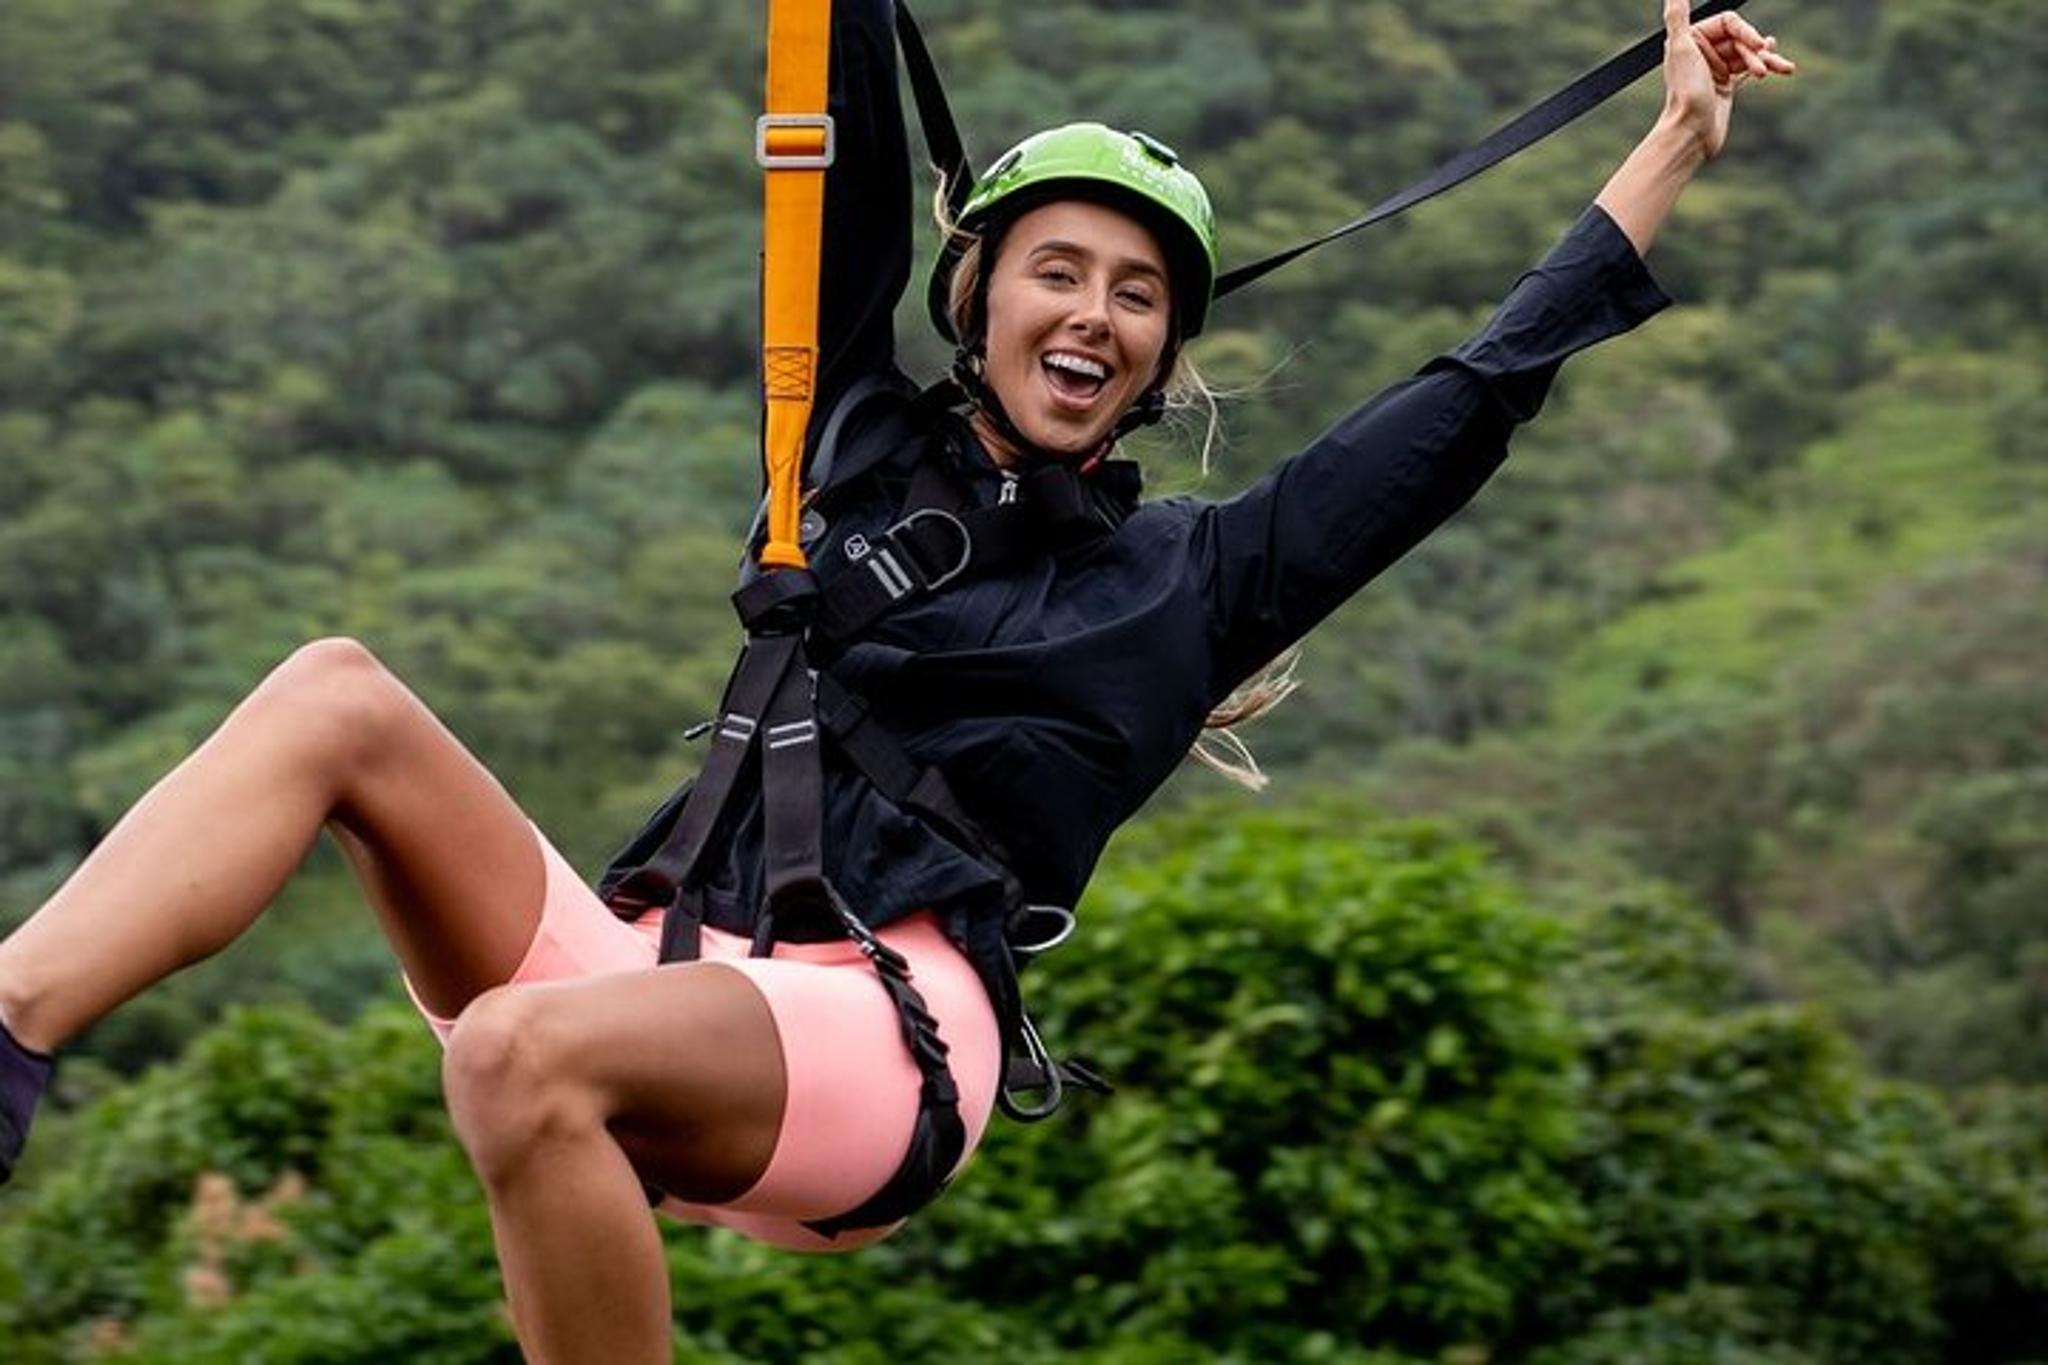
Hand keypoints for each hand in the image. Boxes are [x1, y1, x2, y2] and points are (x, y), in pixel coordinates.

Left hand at [1660, 0, 1796, 160]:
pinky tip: (1780, 66)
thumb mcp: (1681, 49)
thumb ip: (1678, 17)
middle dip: (1755, 52)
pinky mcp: (1725, 86)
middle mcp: (1702, 52)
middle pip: (1740, 39)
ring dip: (1766, 60)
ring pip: (1748, 54)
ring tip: (1784, 68)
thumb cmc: (1686, 93)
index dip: (1746, 31)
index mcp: (1691, 39)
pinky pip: (1750, 69)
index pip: (1728, 23)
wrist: (1691, 133)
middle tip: (1761, 68)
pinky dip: (1766, 66)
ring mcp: (1715, 69)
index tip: (1759, 44)